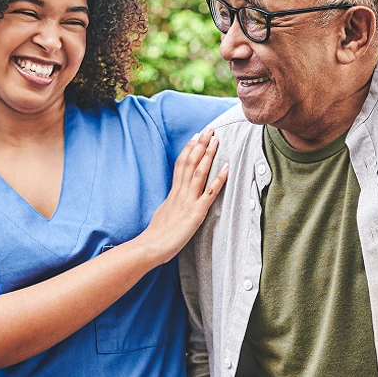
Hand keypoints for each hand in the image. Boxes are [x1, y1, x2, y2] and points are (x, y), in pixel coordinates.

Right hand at [142, 128, 227, 262]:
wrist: (151, 246)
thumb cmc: (156, 236)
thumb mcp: (163, 214)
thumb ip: (170, 205)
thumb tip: (172, 201)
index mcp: (173, 193)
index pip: (180, 165)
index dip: (188, 150)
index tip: (195, 137)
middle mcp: (180, 193)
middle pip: (190, 163)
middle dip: (200, 145)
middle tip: (209, 129)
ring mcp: (188, 201)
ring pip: (199, 172)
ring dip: (208, 154)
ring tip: (216, 139)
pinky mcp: (196, 212)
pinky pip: (210, 193)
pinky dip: (219, 179)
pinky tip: (227, 167)